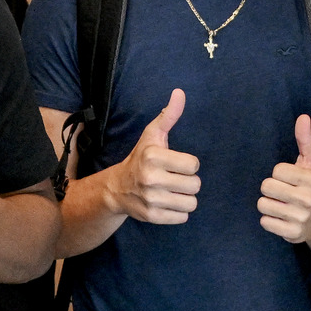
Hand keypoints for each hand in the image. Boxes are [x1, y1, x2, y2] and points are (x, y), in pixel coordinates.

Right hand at [106, 90, 200, 224]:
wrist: (116, 188)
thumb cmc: (140, 158)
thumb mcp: (152, 136)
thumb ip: (169, 115)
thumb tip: (180, 93)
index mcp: (153, 156)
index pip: (194, 165)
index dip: (188, 164)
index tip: (175, 164)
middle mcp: (150, 178)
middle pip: (195, 185)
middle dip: (188, 182)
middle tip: (174, 179)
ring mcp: (150, 199)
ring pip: (191, 203)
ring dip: (185, 198)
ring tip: (172, 192)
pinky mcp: (152, 216)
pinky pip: (183, 217)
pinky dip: (178, 212)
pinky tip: (167, 203)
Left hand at [257, 116, 310, 244]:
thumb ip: (305, 140)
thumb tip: (303, 117)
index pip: (276, 170)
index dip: (279, 174)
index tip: (290, 179)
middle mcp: (308, 199)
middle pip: (266, 187)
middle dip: (271, 189)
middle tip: (283, 192)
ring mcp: (300, 218)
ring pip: (263, 204)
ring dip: (269, 204)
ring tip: (282, 205)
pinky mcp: (292, 233)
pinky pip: (264, 222)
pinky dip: (270, 220)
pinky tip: (282, 218)